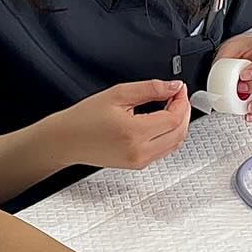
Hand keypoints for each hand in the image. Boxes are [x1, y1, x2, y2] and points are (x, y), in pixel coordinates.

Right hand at [52, 81, 191, 168]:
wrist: (67, 140)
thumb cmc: (84, 118)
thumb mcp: (118, 94)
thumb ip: (150, 89)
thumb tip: (173, 86)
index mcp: (135, 133)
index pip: (174, 118)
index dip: (181, 100)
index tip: (179, 89)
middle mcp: (140, 151)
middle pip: (180, 132)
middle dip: (184, 111)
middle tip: (178, 95)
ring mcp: (140, 161)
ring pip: (175, 143)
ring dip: (179, 123)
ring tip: (171, 106)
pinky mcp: (138, 165)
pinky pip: (165, 150)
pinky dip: (170, 134)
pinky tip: (164, 120)